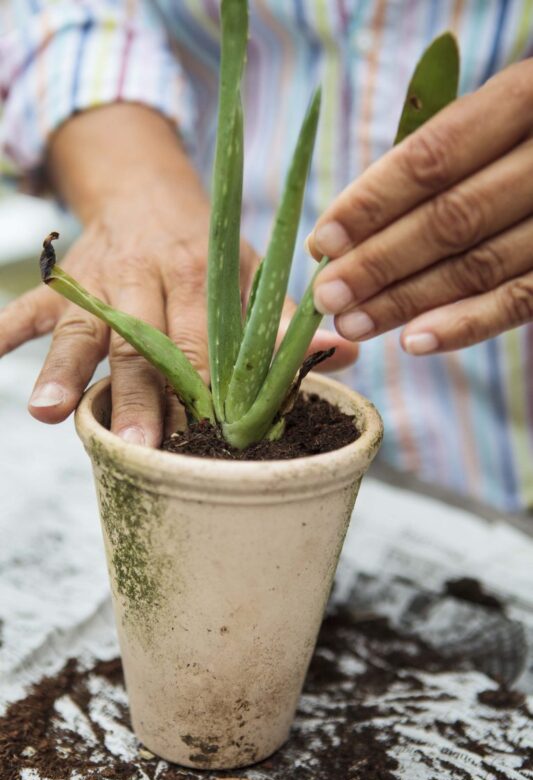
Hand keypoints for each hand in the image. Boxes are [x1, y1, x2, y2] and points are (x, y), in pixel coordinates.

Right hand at [0, 105, 356, 446]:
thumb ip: (287, 321)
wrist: (148, 189)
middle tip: (139, 449)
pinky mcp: (63, 280)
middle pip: (141, 343)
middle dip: (138, 396)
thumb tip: (348, 352)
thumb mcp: (252, 273)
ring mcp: (98, 278)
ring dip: (64, 367)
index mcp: (200, 274)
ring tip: (48, 412)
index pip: (203, 342)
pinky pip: (30, 304)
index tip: (211, 438)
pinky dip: (8, 328)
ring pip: (80, 326)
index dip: (207, 390)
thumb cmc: (209, 248)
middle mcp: (146, 276)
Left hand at [308, 59, 532, 353]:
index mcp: (523, 99)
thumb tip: (336, 236)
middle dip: (379, 263)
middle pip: (451, 219)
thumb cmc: (521, 134)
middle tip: (327, 296)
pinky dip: (466, 325)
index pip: (434, 160)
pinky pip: (521, 300)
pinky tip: (413, 341)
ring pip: (481, 266)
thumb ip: (431, 160)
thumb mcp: (489, 115)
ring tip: (353, 323)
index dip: (372, 205)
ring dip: (408, 301)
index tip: (322, 242)